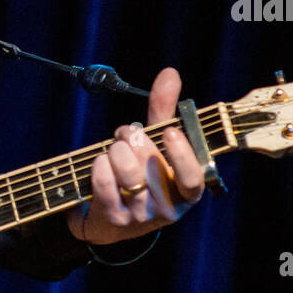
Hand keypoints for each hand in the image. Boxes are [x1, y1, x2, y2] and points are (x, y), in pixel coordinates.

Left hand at [66, 67, 205, 247]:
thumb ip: (164, 110)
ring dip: (116, 150)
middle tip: (127, 133)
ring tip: (114, 148)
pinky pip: (104, 181)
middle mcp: (168, 208)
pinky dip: (99, 163)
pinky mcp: (113, 219)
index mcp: (187, 191)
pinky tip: (100, 162)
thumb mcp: (156, 143)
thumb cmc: (140, 173)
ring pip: (127, 173)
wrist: (108, 217)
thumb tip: (170, 73)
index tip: (169, 132)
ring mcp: (140, 217)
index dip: (182, 155)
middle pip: (151, 167)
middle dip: (134, 139)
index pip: (192, 178)